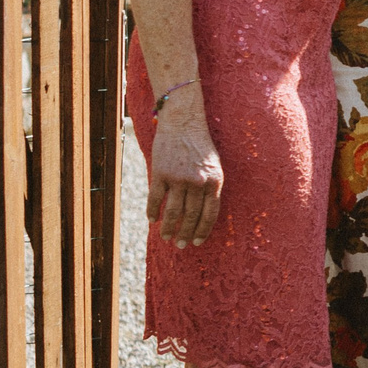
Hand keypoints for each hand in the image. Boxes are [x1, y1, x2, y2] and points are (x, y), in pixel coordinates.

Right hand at [145, 87, 222, 245]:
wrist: (183, 122)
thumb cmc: (200, 145)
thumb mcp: (214, 166)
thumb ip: (210, 188)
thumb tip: (204, 214)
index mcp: (215, 181)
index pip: (210, 214)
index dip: (203, 230)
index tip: (198, 242)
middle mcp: (198, 182)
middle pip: (191, 216)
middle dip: (186, 234)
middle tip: (181, 245)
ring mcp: (179, 178)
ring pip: (173, 211)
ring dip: (169, 228)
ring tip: (166, 237)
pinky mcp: (161, 172)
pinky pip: (156, 198)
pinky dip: (153, 212)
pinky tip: (152, 220)